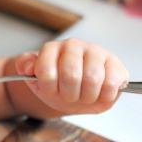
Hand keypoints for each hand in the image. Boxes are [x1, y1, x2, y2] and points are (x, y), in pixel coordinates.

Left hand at [12, 38, 128, 116]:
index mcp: (51, 49)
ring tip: (84, 95)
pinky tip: (99, 93)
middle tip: (69, 95)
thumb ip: (26, 68)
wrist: (76, 90)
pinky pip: (111, 84)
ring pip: (93, 80)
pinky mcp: (115, 64)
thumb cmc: (56, 84)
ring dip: (86, 96)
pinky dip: (104, 96)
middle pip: (71, 76)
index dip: (49, 88)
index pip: (46, 71)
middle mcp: (73, 45)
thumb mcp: (36, 80)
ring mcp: (96, 52)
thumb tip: (27, 67)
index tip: (51, 89)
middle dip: (68, 94)